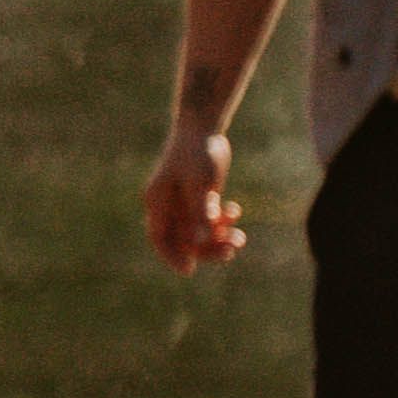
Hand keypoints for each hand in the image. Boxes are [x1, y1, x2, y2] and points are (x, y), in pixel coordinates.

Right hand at [141, 123, 243, 273]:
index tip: (189, 270)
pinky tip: (235, 211)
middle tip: (231, 251)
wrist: (202, 127)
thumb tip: (199, 241)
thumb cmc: (197, 153)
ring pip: (198, 230)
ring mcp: (182, 201)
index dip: (172, 256)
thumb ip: (199, 212)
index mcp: (157, 202)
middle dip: (206, 248)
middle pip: (183, 238)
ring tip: (240, 238)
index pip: (160, 238)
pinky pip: (208, 217)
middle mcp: (167, 205)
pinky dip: (221, 220)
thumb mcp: (201, 184)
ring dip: (218, 236)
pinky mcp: (198, 195)